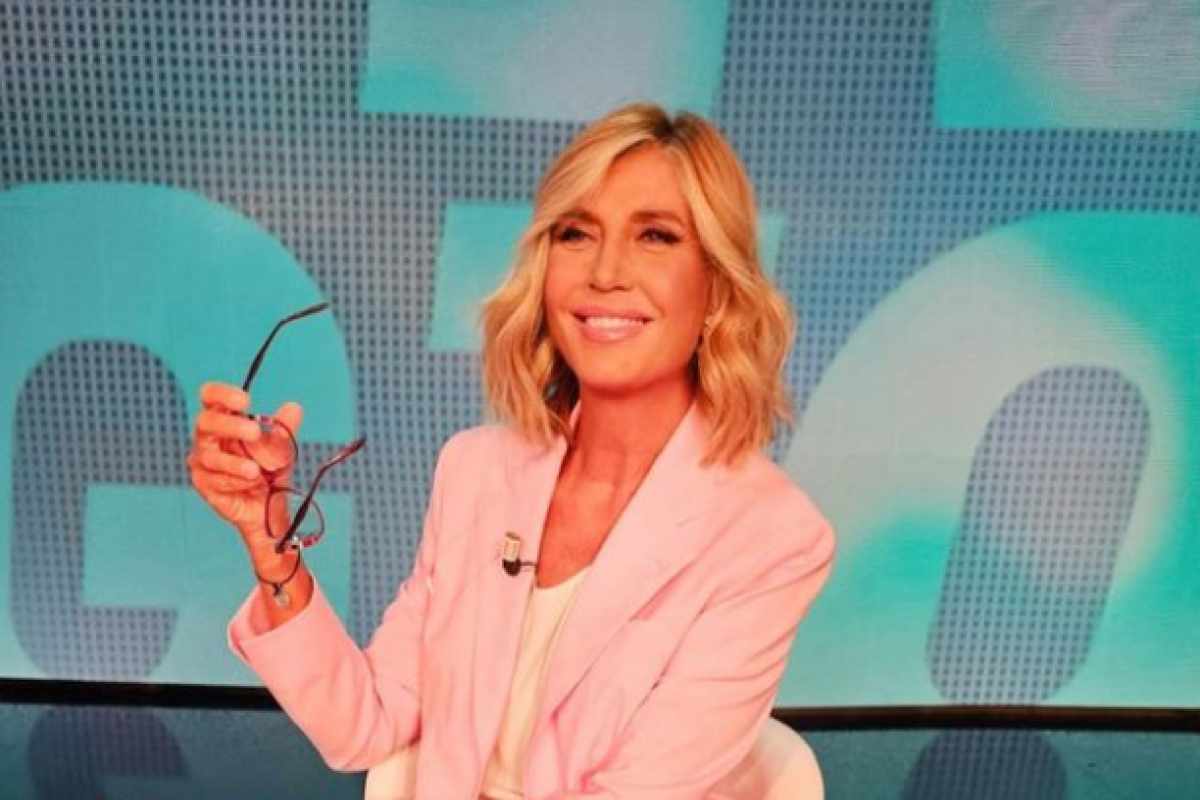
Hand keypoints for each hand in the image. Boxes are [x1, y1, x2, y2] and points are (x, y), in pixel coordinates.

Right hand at [187, 381, 303, 554]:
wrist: (270, 505)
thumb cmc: (270, 469)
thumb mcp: (283, 447)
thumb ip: (285, 429)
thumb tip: (294, 408)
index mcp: (224, 419)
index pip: (210, 397)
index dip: (222, 394)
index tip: (246, 400)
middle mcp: (208, 437)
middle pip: (206, 422)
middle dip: (231, 425)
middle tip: (255, 432)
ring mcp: (203, 461)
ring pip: (210, 456)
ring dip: (236, 463)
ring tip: (256, 470)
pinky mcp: (204, 484)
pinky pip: (215, 480)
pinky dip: (236, 481)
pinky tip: (251, 482)